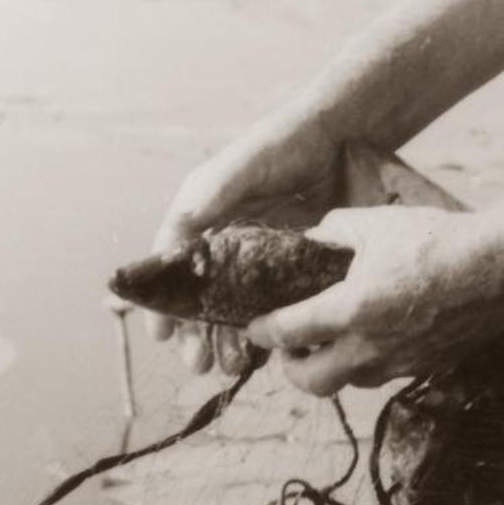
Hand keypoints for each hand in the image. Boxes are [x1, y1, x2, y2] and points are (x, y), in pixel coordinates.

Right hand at [146, 110, 346, 374]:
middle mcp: (226, 241)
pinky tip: (266, 351)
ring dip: (229, 340)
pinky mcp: (293, 265)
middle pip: (202, 298)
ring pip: (235, 308)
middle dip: (197, 334)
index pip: (173, 269)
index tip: (161, 337)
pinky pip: (274, 303)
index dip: (165, 305)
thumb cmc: (283, 145)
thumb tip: (179, 233)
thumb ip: (211, 197)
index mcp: (204, 219)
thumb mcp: (242, 168)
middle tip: (199, 364)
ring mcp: (259, 256)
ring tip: (233, 367)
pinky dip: (267, 327)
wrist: (342, 138)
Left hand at [245, 205, 503, 395]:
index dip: (262, 331)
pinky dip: (370, 361)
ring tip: (332, 340)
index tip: (254, 327)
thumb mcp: (377, 224)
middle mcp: (370, 348)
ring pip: (350, 381)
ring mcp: (401, 363)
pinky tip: (377, 335)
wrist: (501, 267)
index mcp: (350, 311)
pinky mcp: (428, 367)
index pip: (287, 332)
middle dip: (292, 368)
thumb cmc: (437, 240)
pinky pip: (386, 374)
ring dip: (333, 366)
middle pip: (312, 382)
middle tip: (289, 346)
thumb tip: (314, 238)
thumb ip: (335, 231)